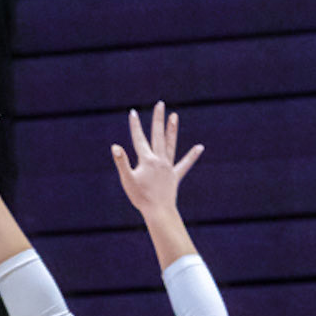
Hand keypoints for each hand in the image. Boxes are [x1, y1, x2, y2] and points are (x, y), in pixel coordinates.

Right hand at [111, 103, 202, 217]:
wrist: (158, 211)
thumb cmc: (140, 197)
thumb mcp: (127, 179)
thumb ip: (121, 162)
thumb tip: (115, 146)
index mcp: (147, 160)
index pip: (139, 139)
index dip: (135, 125)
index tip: (133, 112)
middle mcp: (159, 160)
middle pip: (158, 135)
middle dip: (158, 119)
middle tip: (160, 104)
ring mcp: (168, 167)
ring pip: (170, 144)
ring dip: (172, 130)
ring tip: (174, 116)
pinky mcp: (175, 176)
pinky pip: (185, 164)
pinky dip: (192, 156)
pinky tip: (200, 147)